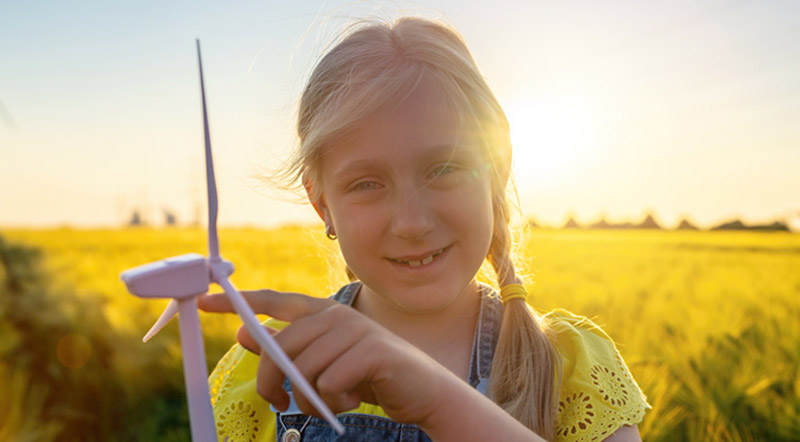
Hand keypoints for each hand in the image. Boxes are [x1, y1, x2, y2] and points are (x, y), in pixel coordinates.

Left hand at [197, 289, 450, 425]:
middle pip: (280, 346)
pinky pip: (329, 384)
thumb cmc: (368, 378)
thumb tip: (246, 335)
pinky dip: (334, 402)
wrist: (422, 391)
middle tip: (280, 403)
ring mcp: (356, 330)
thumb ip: (290, 350)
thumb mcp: (324, 365)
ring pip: (303, 370)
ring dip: (310, 399)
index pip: (275, 301)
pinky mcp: (372, 351)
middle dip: (270, 381)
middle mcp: (337, 315)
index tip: (205, 300)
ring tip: (331, 404)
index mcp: (324, 314)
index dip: (239, 302)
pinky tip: (352, 401)